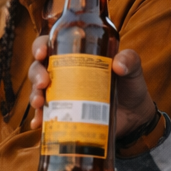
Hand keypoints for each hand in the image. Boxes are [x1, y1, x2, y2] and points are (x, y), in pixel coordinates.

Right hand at [24, 35, 157, 137]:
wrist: (135, 117)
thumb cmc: (131, 86)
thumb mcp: (133, 69)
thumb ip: (130, 60)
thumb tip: (117, 65)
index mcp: (76, 56)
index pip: (51, 46)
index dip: (40, 47)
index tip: (42, 54)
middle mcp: (64, 75)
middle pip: (39, 69)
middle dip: (36, 75)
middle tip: (44, 83)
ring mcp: (62, 96)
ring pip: (39, 92)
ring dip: (34, 96)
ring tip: (40, 104)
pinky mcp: (65, 115)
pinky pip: (46, 116)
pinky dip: (39, 120)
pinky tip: (38, 124)